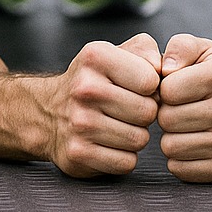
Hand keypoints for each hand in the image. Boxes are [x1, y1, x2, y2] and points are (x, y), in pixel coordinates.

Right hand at [47, 33, 161, 176]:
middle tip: (125, 110)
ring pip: (139, 139)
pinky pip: (126, 162)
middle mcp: (84, 88)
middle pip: (148, 112)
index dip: (150, 87)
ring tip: (115, 125)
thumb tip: (164, 68)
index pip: (151, 80)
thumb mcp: (113, 53)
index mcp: (95, 57)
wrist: (46, 112)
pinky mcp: (78, 153)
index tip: (135, 87)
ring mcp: (79, 122)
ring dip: (134, 136)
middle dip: (144, 114)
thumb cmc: (92, 82)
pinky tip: (107, 144)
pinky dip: (123, 157)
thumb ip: (144, 49)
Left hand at [158, 34, 211, 182]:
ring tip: (184, 127)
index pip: (167, 89)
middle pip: (167, 119)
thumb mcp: (200, 51)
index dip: (163, 89)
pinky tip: (191, 145)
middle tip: (178, 110)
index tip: (173, 88)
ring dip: (170, 137)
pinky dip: (178, 160)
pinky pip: (180, 169)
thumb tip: (165, 68)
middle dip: (164, 114)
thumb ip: (180, 47)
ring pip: (170, 147)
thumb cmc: (210, 79)